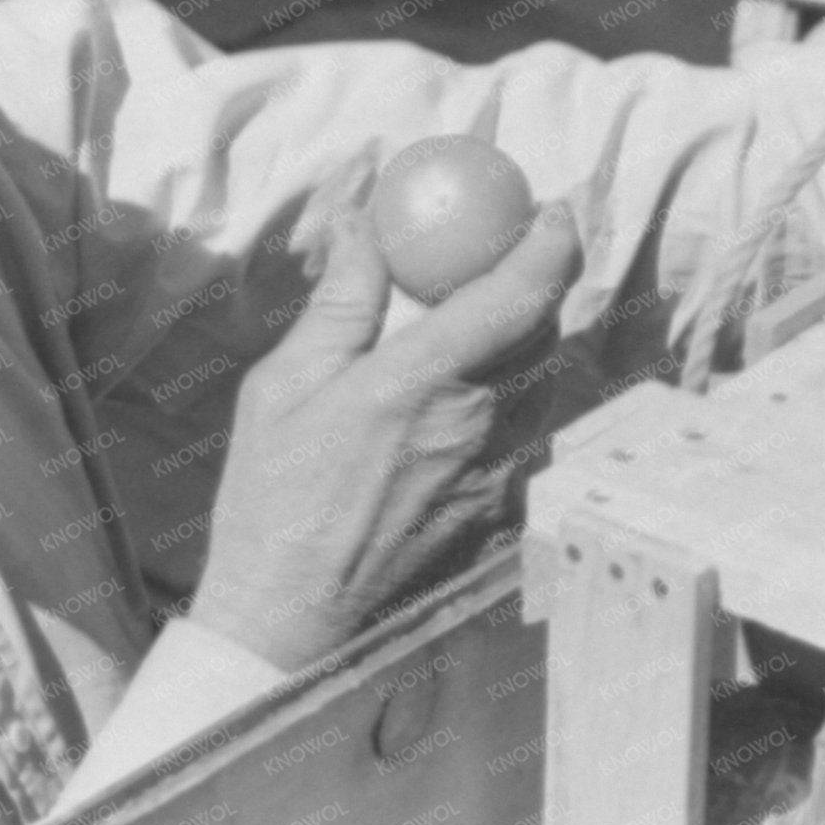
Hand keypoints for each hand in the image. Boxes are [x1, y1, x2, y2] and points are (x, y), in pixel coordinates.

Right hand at [189, 181, 584, 673]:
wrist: (290, 613)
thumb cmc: (273, 499)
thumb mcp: (285, 385)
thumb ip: (342, 302)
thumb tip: (363, 226)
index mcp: (422, 384)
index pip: (519, 295)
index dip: (550, 244)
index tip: (549, 212)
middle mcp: (476, 427)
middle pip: (543, 335)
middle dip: (535, 287)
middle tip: (509, 256)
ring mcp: (495, 474)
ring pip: (540, 385)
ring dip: (521, 346)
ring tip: (474, 330)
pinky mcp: (497, 510)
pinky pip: (522, 434)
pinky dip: (505, 400)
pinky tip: (457, 403)